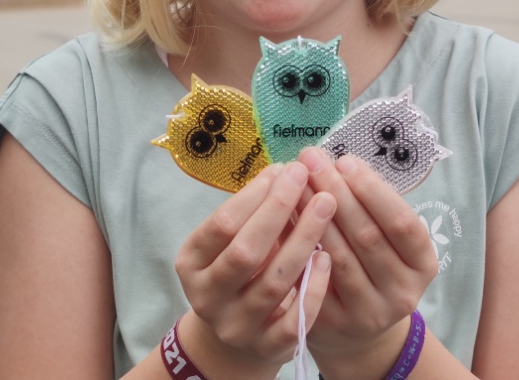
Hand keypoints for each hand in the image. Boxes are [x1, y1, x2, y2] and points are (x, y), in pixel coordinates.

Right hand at [174, 162, 335, 377]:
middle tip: (306, 178)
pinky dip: (313, 287)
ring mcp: (237, 327)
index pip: (221, 225)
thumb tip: (285, 173)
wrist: (235, 339)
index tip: (282, 170)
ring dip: (303, 240)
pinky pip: (294, 320)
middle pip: (245, 252)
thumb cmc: (238, 272)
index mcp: (191, 264)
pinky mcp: (267, 348)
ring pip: (274, 284)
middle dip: (278, 210)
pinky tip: (327, 258)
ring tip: (325, 206)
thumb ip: (251, 215)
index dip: (253, 195)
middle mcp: (208, 298)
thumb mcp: (230, 244)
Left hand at [297, 148, 437, 375]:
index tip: (345, 161)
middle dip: (336, 191)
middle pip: (368, 235)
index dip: (374, 190)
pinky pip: (312, 276)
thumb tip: (335, 162)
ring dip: (312, 213)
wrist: (357, 330)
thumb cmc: (371, 265)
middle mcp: (402, 293)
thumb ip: (370, 206)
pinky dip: (297, 242)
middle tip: (311, 159)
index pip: (402, 223)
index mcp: (422, 265)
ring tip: (294, 181)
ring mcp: (368, 313)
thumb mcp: (387, 239)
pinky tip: (283, 217)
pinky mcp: (333, 324)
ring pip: (338, 255)